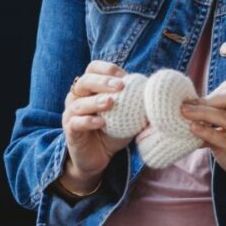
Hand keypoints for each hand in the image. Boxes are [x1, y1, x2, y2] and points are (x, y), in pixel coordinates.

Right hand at [61, 61, 134, 184]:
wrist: (99, 157)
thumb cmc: (114, 130)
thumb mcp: (127, 114)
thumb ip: (136, 101)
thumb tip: (155, 92)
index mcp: (90, 88)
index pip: (93, 68)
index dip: (108, 69)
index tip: (124, 76)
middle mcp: (77, 97)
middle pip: (85, 81)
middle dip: (103, 82)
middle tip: (120, 86)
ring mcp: (71, 114)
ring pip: (79, 103)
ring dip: (96, 101)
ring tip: (110, 102)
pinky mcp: (70, 131)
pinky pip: (76, 123)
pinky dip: (88, 121)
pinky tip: (101, 123)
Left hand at [180, 79, 225, 201]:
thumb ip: (215, 120)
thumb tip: (188, 110)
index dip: (210, 94)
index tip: (192, 102)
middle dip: (205, 101)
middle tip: (184, 106)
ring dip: (202, 113)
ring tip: (184, 113)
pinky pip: (225, 139)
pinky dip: (207, 132)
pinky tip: (194, 129)